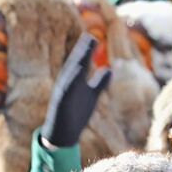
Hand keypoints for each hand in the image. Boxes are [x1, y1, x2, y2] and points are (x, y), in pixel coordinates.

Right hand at [41, 34, 111, 148]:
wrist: (63, 135)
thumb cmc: (76, 114)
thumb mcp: (91, 96)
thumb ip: (99, 82)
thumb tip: (109, 69)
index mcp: (75, 81)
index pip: (81, 63)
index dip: (86, 50)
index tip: (93, 38)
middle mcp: (67, 84)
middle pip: (75, 65)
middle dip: (81, 51)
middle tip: (90, 37)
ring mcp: (63, 93)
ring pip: (70, 74)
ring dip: (77, 61)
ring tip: (84, 49)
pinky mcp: (61, 103)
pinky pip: (66, 90)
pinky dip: (72, 80)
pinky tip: (79, 70)